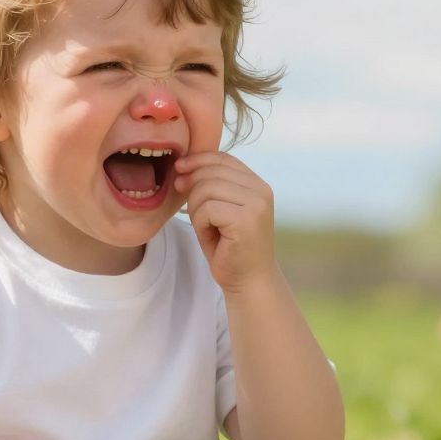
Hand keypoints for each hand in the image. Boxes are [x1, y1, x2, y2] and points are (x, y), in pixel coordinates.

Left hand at [175, 150, 277, 293]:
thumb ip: (209, 186)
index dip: (198, 160)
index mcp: (257, 184)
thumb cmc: (229, 248)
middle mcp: (261, 190)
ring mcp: (256, 204)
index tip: (179, 169)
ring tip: (206, 227)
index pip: (223, 158)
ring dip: (197, 210)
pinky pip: (207, 209)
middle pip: (211, 172)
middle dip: (193, 189)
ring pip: (207, 189)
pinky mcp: (246, 220)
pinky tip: (211, 236)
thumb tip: (183, 166)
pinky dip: (201, 223)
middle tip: (192, 212)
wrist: (248, 281)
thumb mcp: (219, 210)